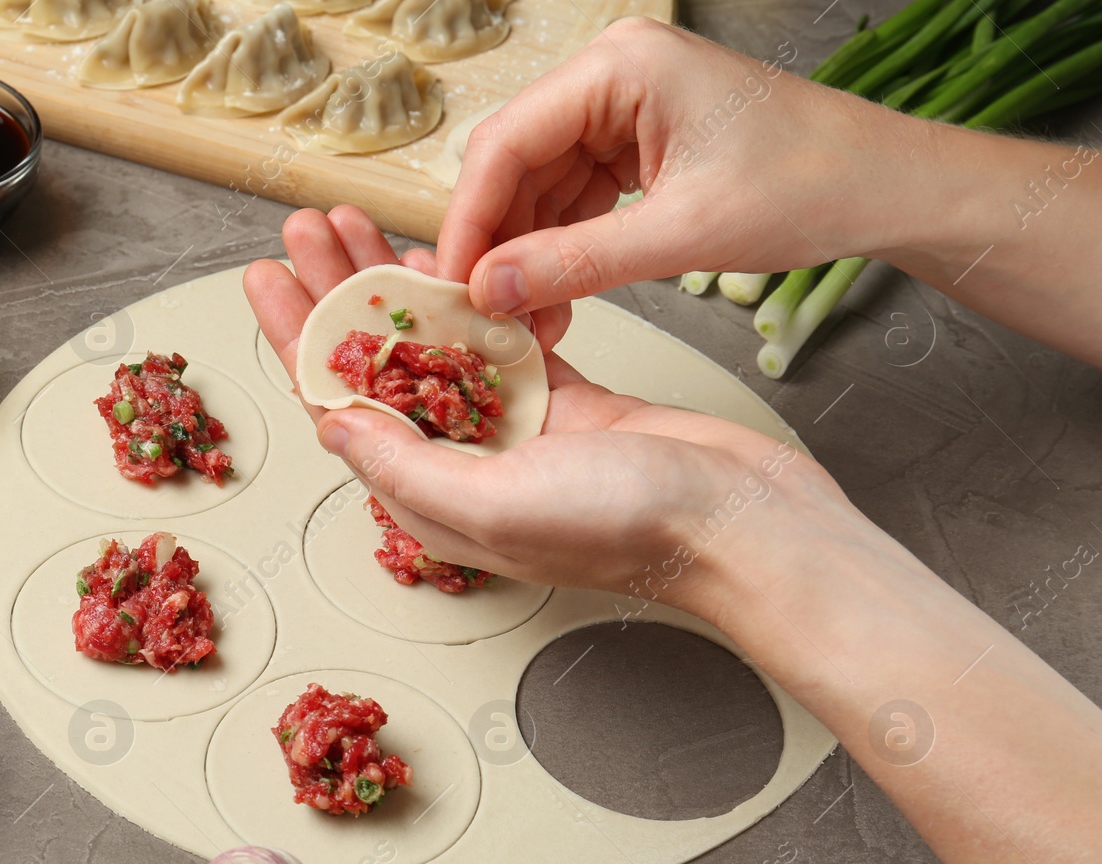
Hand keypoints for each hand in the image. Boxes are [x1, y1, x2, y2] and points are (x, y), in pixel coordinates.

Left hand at [244, 206, 858, 606]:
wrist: (743, 523)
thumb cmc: (629, 527)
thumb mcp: (496, 503)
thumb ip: (408, 467)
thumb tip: (332, 426)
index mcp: (433, 500)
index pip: (341, 411)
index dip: (297, 341)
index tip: (267, 279)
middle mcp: (464, 467)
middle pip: (377, 371)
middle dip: (334, 297)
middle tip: (304, 230)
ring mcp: (515, 433)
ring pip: (433, 348)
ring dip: (393, 287)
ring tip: (355, 228)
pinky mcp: (566, 402)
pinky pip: (498, 342)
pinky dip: (468, 299)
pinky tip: (439, 259)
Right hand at [439, 18, 917, 332]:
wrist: (884, 188)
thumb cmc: (811, 184)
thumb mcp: (684, 234)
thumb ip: (577, 263)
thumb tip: (492, 292)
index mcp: (620, 66)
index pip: (506, 142)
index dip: (471, 221)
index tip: (453, 286)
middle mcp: (612, 76)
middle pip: (514, 164)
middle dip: (497, 244)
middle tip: (482, 314)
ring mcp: (622, 109)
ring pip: (539, 188)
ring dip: (527, 256)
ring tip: (524, 322)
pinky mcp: (636, 144)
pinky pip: (574, 199)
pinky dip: (561, 251)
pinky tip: (554, 298)